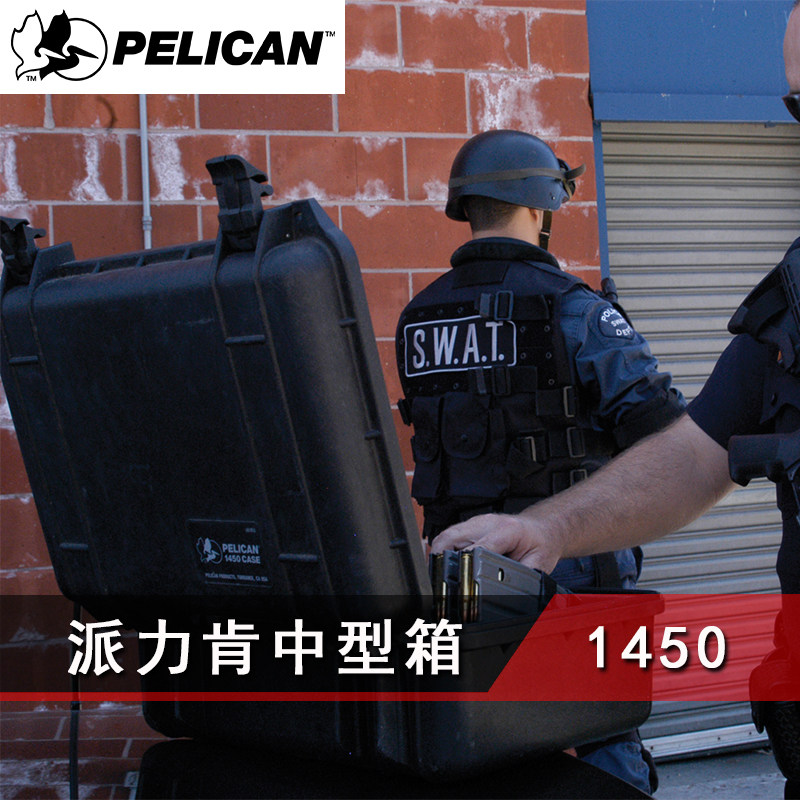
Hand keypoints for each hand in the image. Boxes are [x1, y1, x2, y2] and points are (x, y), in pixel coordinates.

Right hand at [429, 512, 561, 571]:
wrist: (542, 528)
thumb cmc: (540, 544)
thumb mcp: (538, 563)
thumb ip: (521, 575)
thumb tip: (505, 590)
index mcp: (507, 530)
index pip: (478, 547)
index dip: (465, 564)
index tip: (457, 580)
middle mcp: (488, 523)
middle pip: (453, 537)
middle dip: (442, 558)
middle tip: (441, 580)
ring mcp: (477, 522)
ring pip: (446, 535)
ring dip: (440, 554)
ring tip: (441, 575)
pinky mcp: (470, 525)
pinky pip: (449, 536)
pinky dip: (444, 550)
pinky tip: (446, 564)